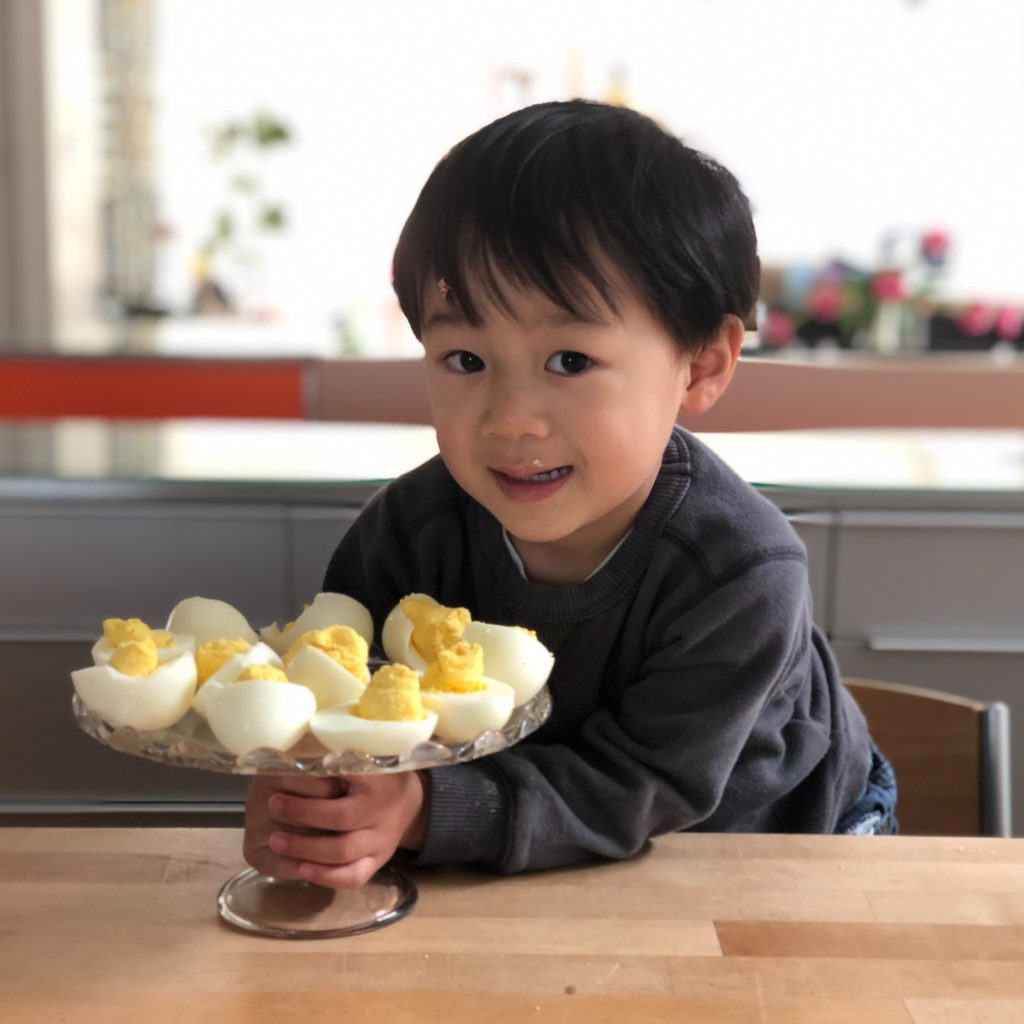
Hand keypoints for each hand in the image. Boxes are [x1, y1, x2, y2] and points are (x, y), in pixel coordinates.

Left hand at [243, 772, 429, 888]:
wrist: (410, 802)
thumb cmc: (377, 775)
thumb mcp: (365, 757)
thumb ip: (339, 757)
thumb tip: (299, 748)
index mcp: (377, 780)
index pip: (346, 777)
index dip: (316, 782)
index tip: (283, 780)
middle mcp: (380, 812)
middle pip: (341, 818)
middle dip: (303, 813)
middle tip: (272, 805)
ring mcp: (380, 840)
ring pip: (344, 852)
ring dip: (307, 849)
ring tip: (275, 841)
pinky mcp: (377, 861)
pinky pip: (354, 876)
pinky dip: (328, 877)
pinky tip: (302, 870)